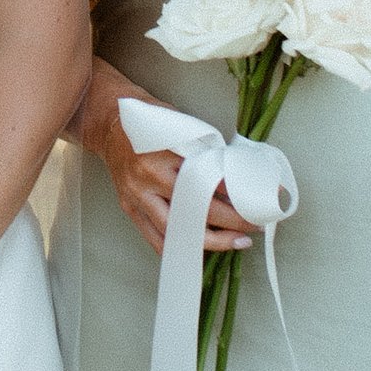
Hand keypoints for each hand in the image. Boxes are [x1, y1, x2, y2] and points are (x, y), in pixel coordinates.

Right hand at [90, 97, 250, 265]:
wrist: (110, 123)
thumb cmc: (150, 121)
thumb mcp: (182, 126)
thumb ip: (205, 151)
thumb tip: (238, 178)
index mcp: (166, 152)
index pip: (208, 179)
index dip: (236, 193)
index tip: (260, 200)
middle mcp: (149, 176)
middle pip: (195, 209)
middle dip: (230, 222)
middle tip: (254, 226)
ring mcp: (137, 195)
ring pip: (176, 230)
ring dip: (210, 241)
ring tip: (234, 242)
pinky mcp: (129, 207)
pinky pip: (154, 237)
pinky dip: (179, 247)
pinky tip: (200, 250)